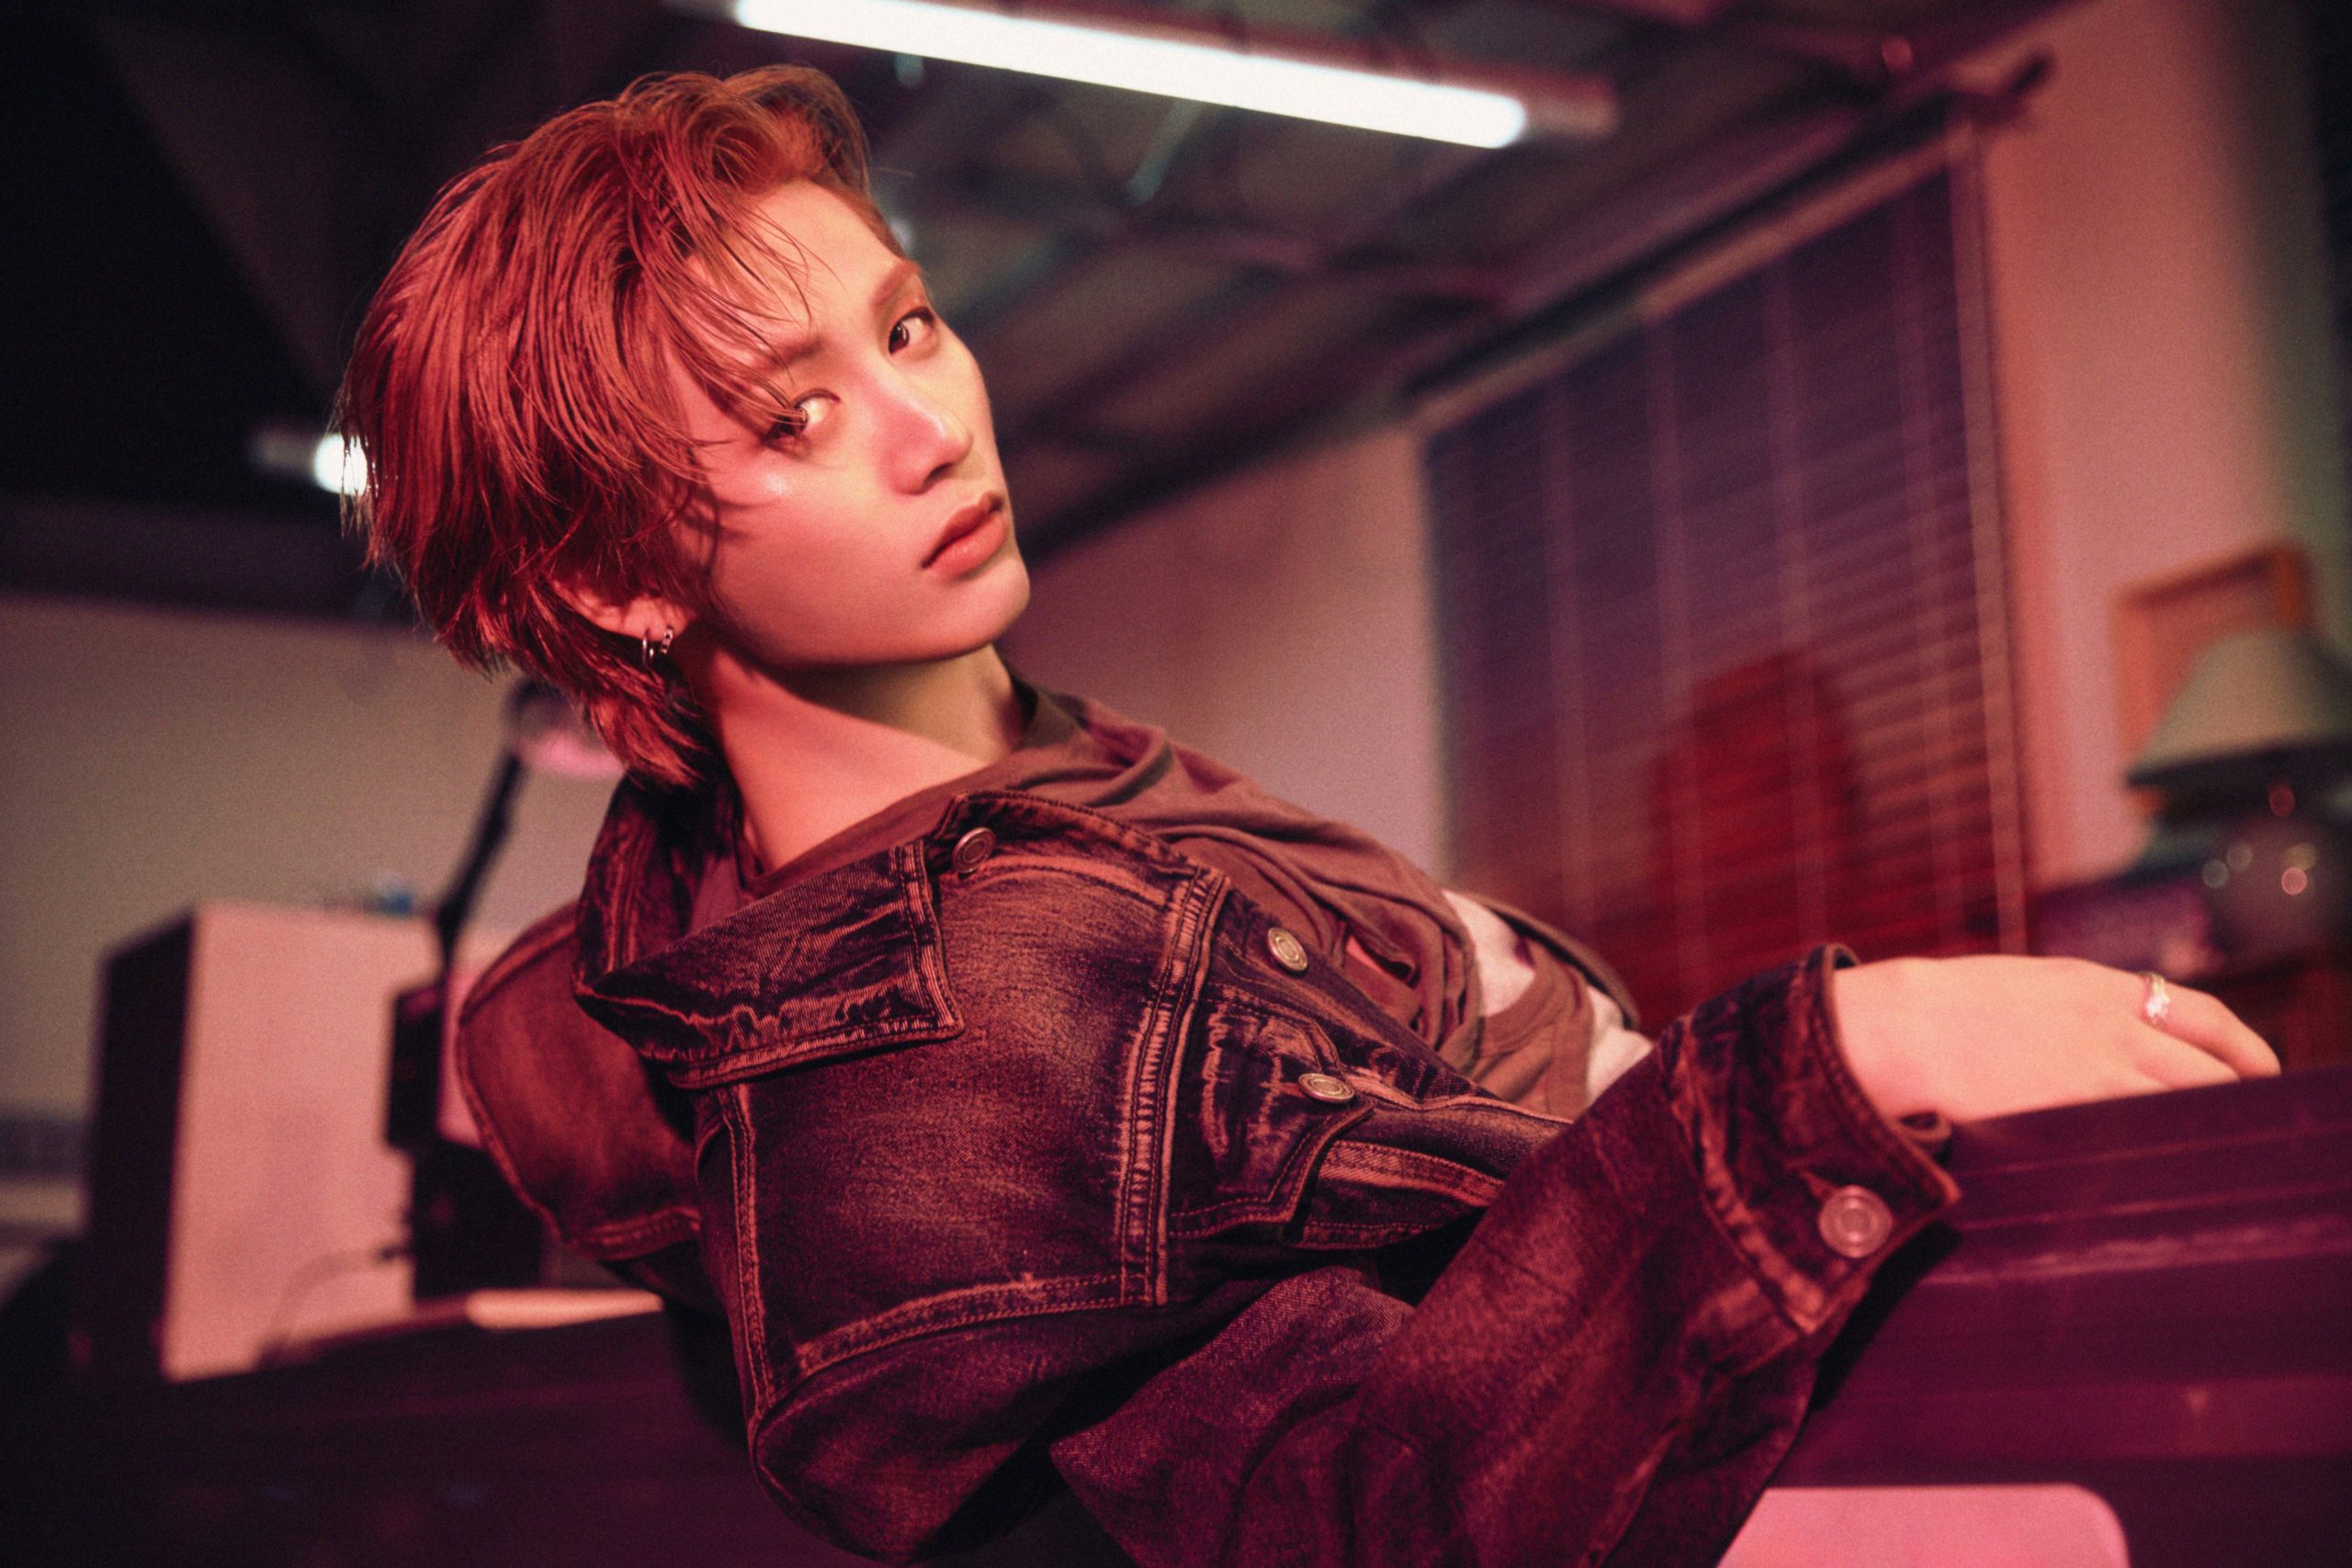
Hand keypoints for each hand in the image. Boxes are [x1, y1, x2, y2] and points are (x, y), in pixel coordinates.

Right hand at [1829, 955, 2279, 1123]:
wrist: (1905, 1025)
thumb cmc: (1951, 1007)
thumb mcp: (2032, 984)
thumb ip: (2085, 1005)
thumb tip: (2125, 1032)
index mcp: (2100, 985)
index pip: (2204, 1012)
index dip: (2245, 1046)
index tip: (2263, 1069)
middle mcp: (2112, 1022)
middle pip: (2208, 1066)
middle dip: (2238, 1095)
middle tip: (2247, 1120)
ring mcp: (2095, 1066)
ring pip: (2184, 1101)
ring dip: (2204, 1124)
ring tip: (2208, 1146)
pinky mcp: (2073, 1106)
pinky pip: (2140, 1129)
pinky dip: (2159, 1143)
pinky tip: (2159, 1159)